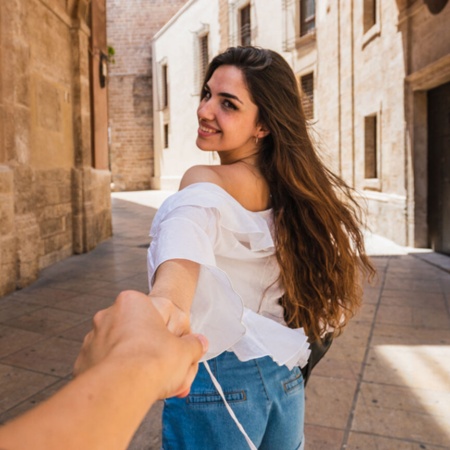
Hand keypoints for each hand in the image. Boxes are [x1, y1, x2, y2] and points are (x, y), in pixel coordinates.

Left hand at [74, 290, 206, 398]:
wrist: (121, 389)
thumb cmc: (154, 360)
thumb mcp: (185, 349)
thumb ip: (194, 344)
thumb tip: (200, 343)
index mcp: (132, 302)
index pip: (158, 319)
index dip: (173, 339)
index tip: (179, 356)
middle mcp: (107, 316)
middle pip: (138, 336)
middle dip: (155, 356)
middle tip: (169, 376)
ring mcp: (92, 339)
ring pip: (122, 354)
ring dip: (137, 367)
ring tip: (153, 387)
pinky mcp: (82, 363)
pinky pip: (107, 370)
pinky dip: (119, 379)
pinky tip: (133, 392)